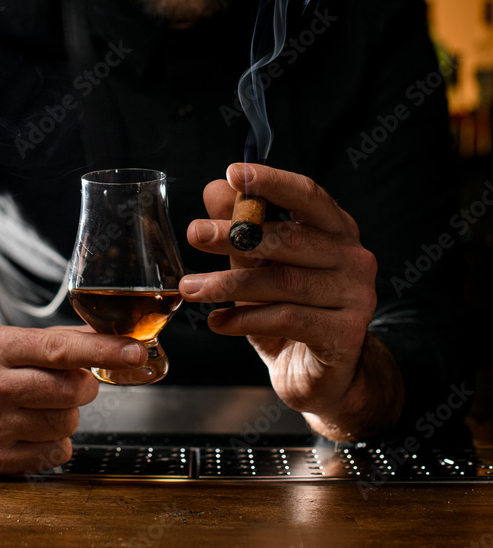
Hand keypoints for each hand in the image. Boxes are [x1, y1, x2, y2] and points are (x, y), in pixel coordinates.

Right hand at [0, 326, 146, 473]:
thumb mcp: (24, 340)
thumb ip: (75, 340)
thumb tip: (132, 345)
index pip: (60, 349)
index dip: (104, 350)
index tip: (137, 352)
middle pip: (70, 390)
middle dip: (85, 386)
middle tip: (73, 382)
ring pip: (67, 423)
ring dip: (69, 414)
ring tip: (44, 404)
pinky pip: (55, 453)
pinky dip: (56, 441)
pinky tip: (34, 427)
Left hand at [181, 163, 402, 439]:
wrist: (325, 373)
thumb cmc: (291, 307)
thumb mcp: (260, 264)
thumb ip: (241, 227)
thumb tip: (215, 189)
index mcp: (336, 228)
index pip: (307, 194)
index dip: (271, 181)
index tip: (233, 173)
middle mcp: (353, 257)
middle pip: (291, 237)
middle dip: (236, 234)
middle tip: (194, 234)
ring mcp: (355, 296)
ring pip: (284, 282)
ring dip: (229, 283)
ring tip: (191, 288)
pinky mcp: (344, 334)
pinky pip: (287, 319)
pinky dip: (245, 319)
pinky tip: (217, 322)